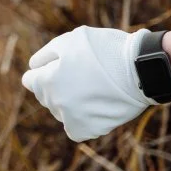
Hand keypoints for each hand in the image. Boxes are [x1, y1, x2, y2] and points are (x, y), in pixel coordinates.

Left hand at [22, 26, 153, 141]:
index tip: (58, 67)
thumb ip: (45, 56)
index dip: (43, 71)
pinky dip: (80, 120)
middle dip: (55, 85)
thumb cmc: (103, 50)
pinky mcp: (90, 130)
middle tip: (80, 74)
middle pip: (45, 96)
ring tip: (91, 88)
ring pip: (60, 111)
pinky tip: (92, 106)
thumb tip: (33, 68)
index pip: (31, 81)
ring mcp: (72, 118)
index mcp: (46, 81)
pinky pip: (75, 128)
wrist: (140, 70)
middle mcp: (55, 103)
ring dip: (68, 102)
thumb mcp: (68, 41)